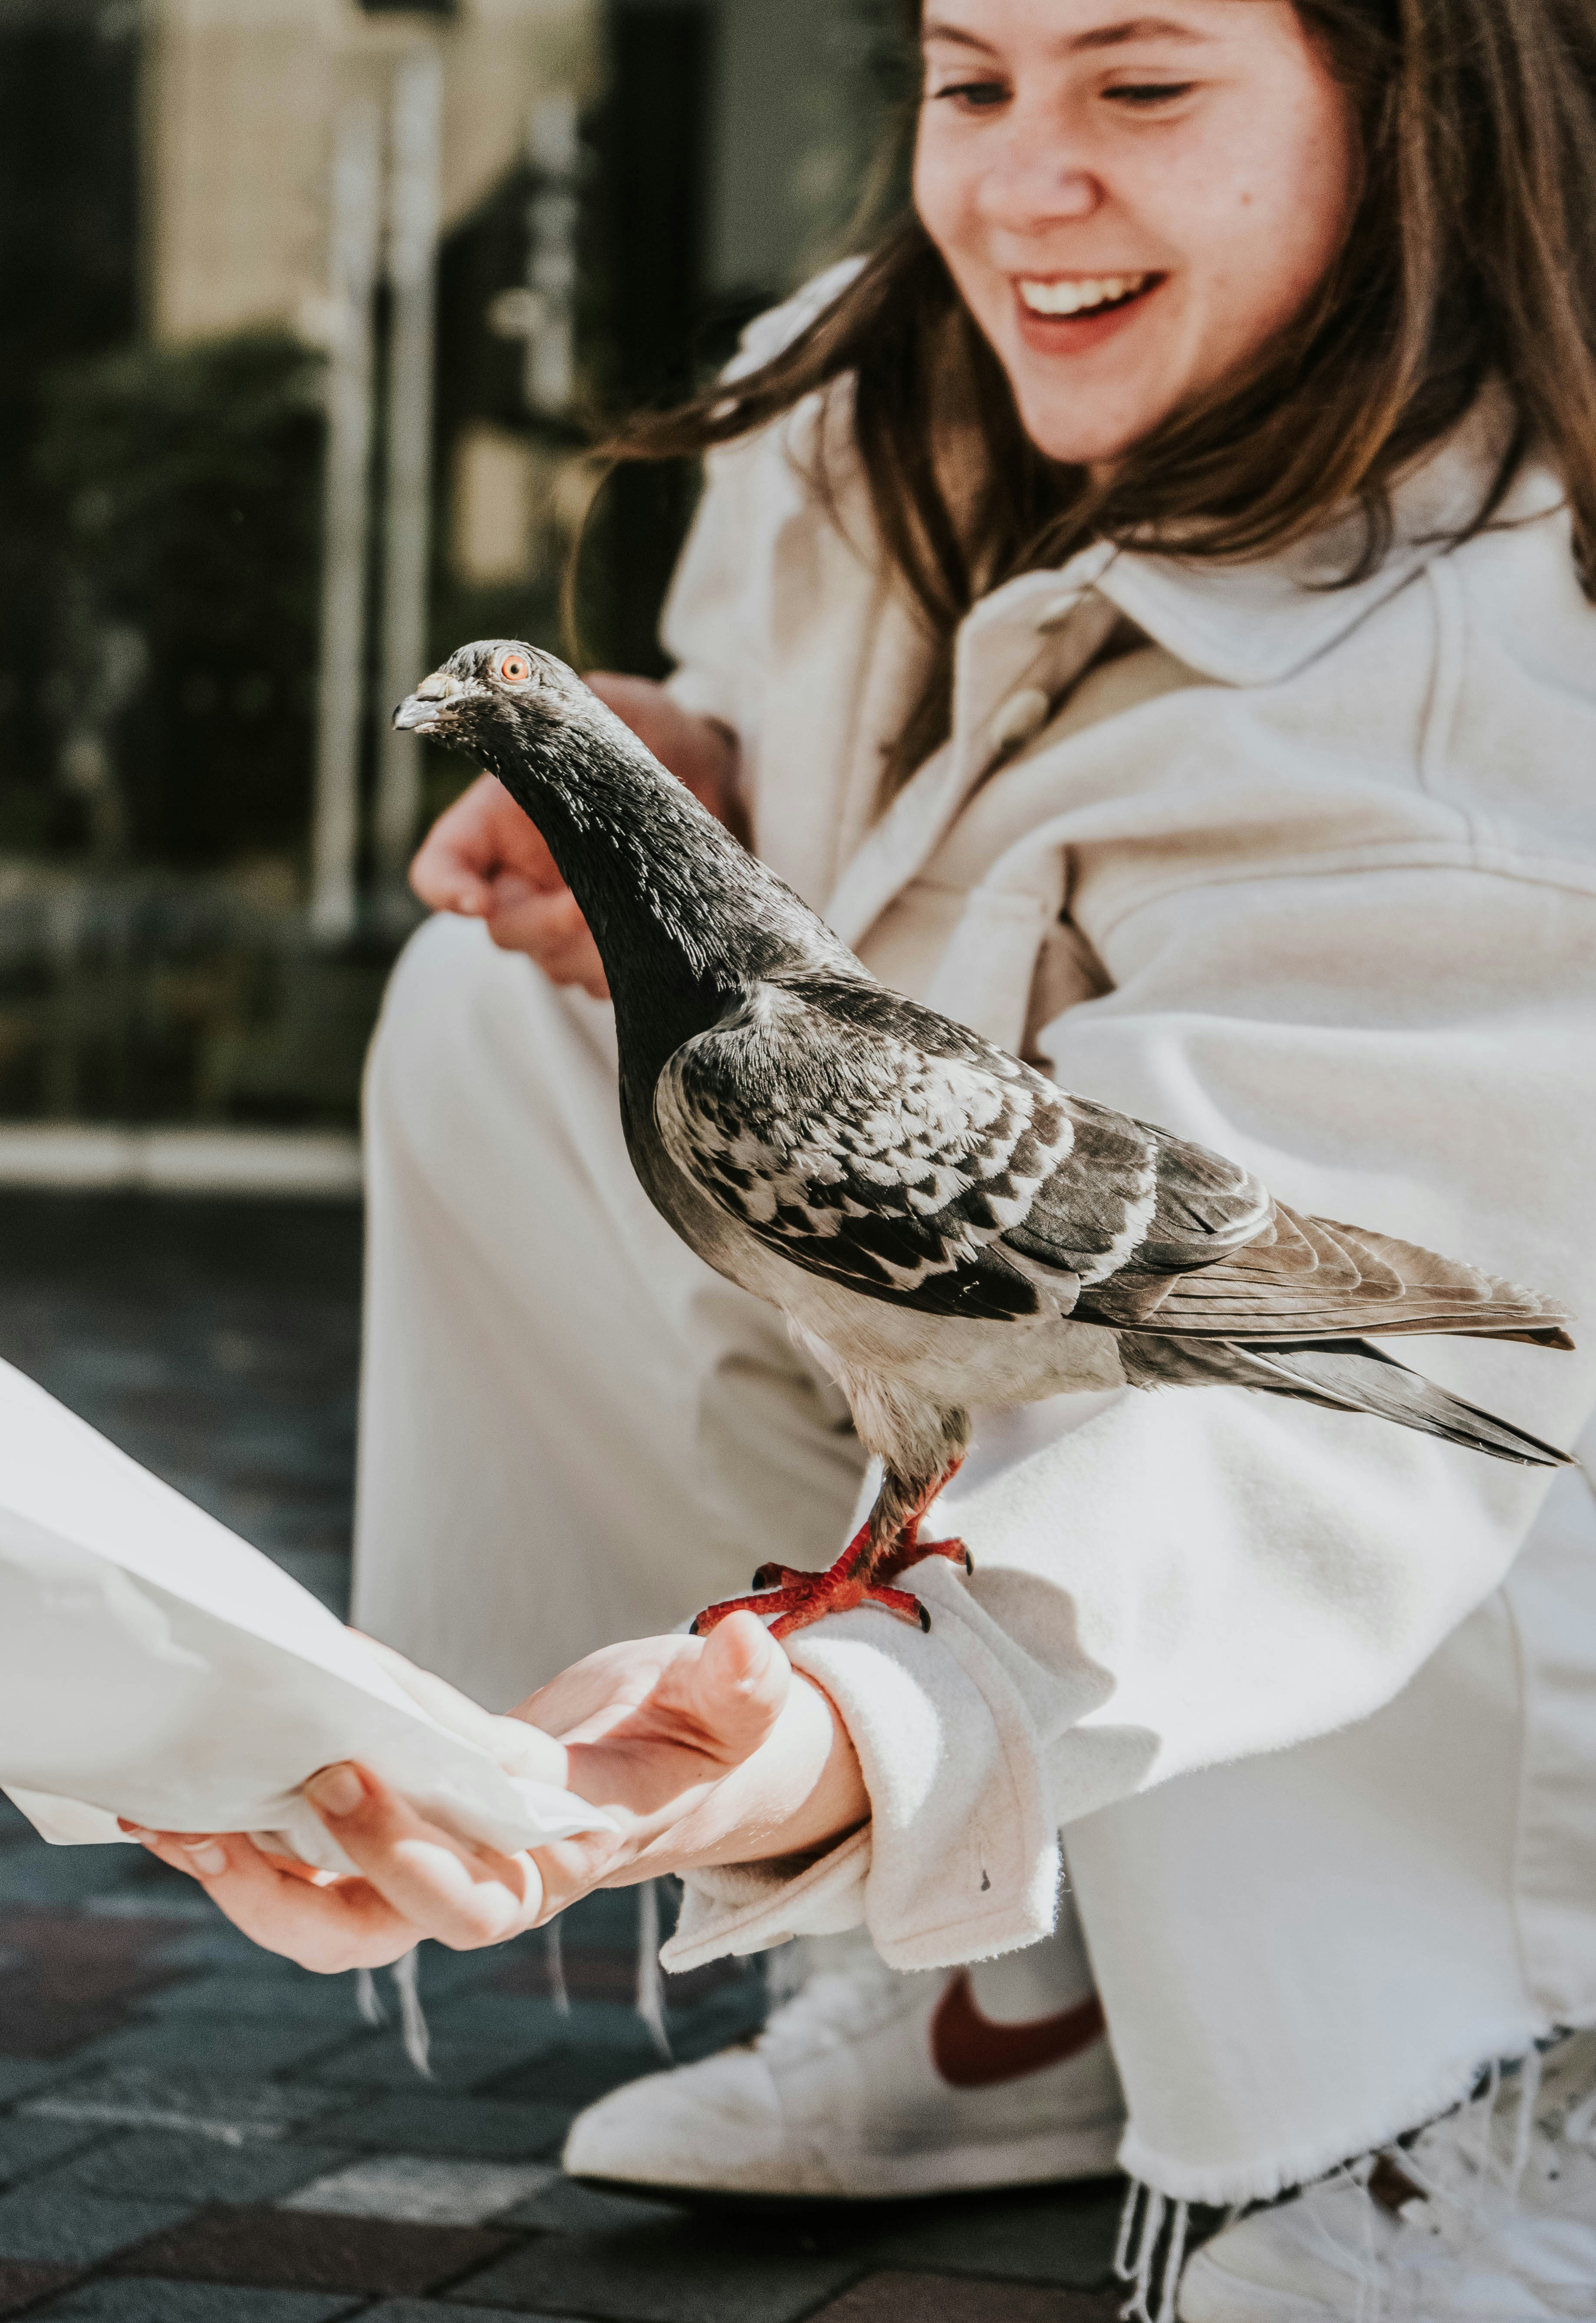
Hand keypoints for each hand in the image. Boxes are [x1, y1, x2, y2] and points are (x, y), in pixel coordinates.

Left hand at [122, 1613, 866, 1974]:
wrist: (683, 1756)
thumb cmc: (702, 1732)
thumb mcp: (733, 1707)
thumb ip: (740, 1688)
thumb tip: (746, 1646)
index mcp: (567, 1856)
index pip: (482, 1893)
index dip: (409, 1855)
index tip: (350, 1772)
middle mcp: (495, 1881)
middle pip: (382, 1932)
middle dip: (295, 1889)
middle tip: (221, 1814)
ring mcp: (443, 1868)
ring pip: (330, 1922)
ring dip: (247, 1881)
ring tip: (172, 1820)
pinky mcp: (407, 1837)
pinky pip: (315, 1870)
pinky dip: (249, 1846)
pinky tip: (188, 1804)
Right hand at [408, 674, 741, 994]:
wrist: (721, 779)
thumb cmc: (655, 734)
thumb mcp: (616, 705)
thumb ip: (570, 703)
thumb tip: (519, 690)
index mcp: (499, 821)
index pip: (440, 866)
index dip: (445, 888)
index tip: (474, 902)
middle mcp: (523, 875)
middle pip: (502, 929)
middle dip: (541, 924)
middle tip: (584, 906)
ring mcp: (564, 916)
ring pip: (552, 964)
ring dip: (587, 953)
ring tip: (636, 915)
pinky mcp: (608, 945)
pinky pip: (599, 983)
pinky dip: (620, 969)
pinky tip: (655, 938)